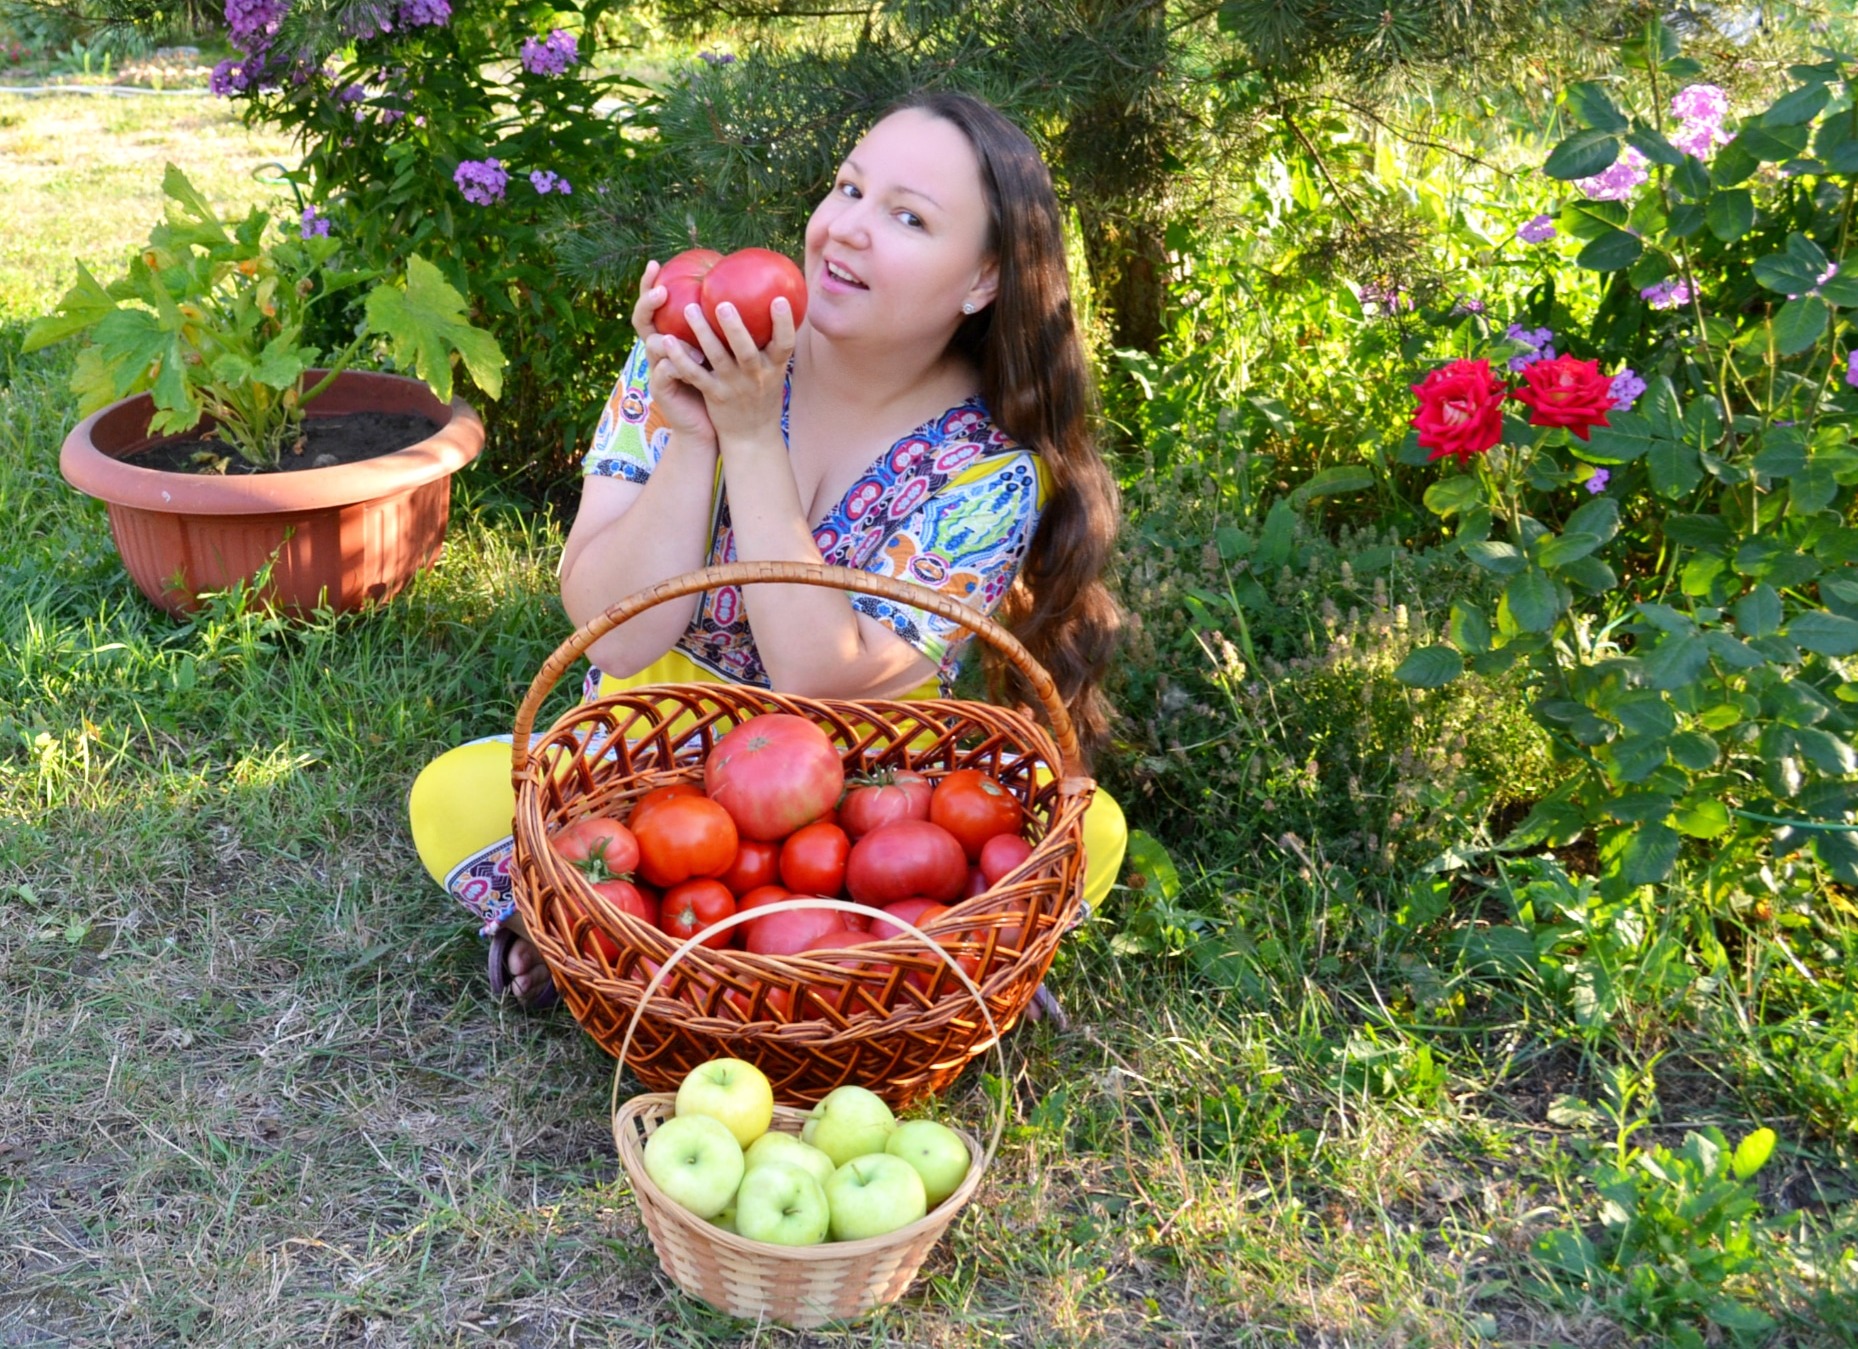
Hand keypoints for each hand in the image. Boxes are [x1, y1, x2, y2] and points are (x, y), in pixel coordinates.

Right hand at [633, 261, 715, 444]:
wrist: (710, 424)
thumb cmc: (721, 383)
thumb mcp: (723, 351)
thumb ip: (727, 326)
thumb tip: (754, 292)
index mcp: (671, 336)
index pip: (654, 305)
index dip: (649, 284)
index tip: (656, 263)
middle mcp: (659, 350)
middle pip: (642, 319)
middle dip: (647, 303)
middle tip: (662, 292)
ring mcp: (657, 369)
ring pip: (654, 345)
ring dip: (668, 336)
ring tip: (683, 329)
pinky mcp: (662, 389)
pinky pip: (666, 372)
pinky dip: (677, 364)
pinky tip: (695, 359)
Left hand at [655, 295, 797, 450]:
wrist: (752, 435)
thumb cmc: (762, 393)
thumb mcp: (775, 370)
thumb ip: (771, 341)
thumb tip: (775, 300)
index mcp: (774, 367)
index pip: (785, 344)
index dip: (784, 323)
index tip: (780, 299)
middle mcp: (755, 376)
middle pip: (746, 350)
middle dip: (734, 328)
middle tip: (722, 304)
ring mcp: (733, 386)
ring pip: (717, 358)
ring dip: (703, 333)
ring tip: (689, 309)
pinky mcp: (713, 394)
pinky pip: (695, 375)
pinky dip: (681, 358)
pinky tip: (668, 340)